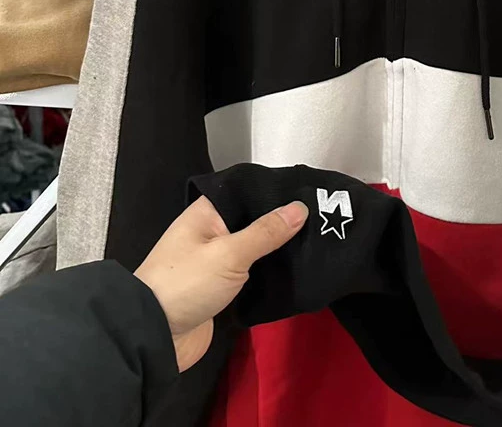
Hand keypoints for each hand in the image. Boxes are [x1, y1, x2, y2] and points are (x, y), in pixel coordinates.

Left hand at [134, 195, 307, 371]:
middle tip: (320, 218)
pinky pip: (251, 273)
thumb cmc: (186, 284)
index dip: (274, 191)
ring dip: (277, 248)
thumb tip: (299, 208)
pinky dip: (270, 271)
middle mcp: (211, 233)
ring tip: (315, 241)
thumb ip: (266, 232)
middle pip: (252, 220)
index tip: (308, 192)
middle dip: (281, 222)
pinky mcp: (222, 288)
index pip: (245, 192)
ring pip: (254, 248)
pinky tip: (296, 269)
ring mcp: (216, 261)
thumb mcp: (229, 253)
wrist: (154, 338)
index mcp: (206, 214)